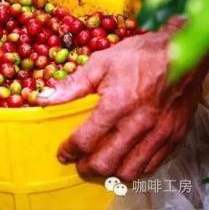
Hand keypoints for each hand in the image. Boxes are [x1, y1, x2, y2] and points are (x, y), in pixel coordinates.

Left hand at [38, 21, 207, 180]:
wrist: (182, 52)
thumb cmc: (139, 56)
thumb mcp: (101, 63)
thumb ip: (72, 85)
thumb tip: (43, 97)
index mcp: (117, 104)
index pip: (86, 140)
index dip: (69, 150)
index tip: (63, 152)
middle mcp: (138, 123)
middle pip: (106, 163)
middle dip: (87, 168)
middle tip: (79, 163)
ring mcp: (159, 133)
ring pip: (130, 171)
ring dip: (110, 173)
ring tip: (101, 163)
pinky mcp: (173, 136)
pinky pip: (152, 165)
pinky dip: (134, 168)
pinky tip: (124, 159)